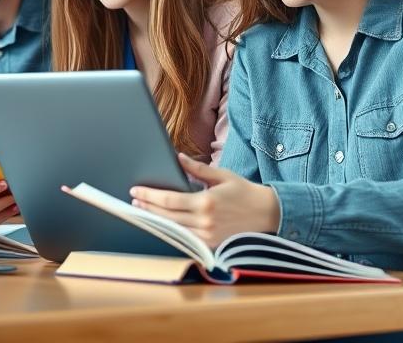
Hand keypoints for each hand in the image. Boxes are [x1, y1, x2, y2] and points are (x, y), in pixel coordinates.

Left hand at [129, 154, 279, 247]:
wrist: (268, 213)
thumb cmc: (245, 192)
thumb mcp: (222, 175)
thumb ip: (197, 169)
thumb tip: (178, 158)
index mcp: (206, 202)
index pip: (169, 200)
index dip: (150, 196)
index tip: (136, 190)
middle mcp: (205, 221)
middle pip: (167, 216)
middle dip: (148, 208)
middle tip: (134, 200)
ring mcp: (208, 235)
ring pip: (173, 229)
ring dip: (156, 220)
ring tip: (143, 210)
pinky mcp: (211, 244)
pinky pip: (185, 238)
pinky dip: (171, 230)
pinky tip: (162, 223)